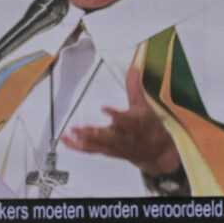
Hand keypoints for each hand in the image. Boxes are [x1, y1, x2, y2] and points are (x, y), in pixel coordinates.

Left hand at [61, 69, 180, 175]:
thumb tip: (134, 71)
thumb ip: (135, 88)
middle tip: (79, 128)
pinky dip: (77, 146)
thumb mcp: (144, 106)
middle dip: (92, 133)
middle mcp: (121, 136)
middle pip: (106, 136)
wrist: (156, 152)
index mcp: (132, 123)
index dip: (114, 114)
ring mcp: (113, 145)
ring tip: (68, 133)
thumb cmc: (150, 129)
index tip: (104, 108)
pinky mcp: (107, 151)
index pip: (124, 119)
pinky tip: (66, 140)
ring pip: (96, 145)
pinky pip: (91, 150)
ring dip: (81, 140)